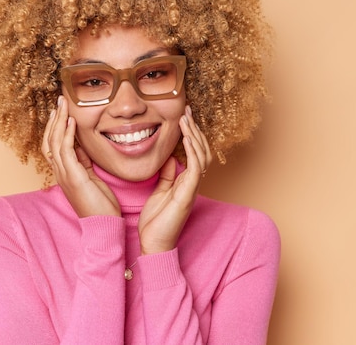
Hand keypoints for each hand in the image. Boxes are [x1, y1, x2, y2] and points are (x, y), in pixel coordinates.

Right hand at [41, 96, 119, 216]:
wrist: (103, 226)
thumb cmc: (100, 205)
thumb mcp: (91, 178)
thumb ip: (83, 163)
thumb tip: (81, 146)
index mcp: (63, 173)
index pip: (52, 145)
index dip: (54, 127)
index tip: (60, 112)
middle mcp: (60, 173)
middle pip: (49, 140)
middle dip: (54, 120)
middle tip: (60, 102)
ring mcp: (64, 175)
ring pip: (55, 142)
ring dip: (58, 122)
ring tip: (63, 105)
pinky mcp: (73, 177)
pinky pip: (66, 151)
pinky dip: (67, 135)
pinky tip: (71, 122)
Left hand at [138, 106, 211, 254]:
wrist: (153, 244)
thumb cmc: (155, 222)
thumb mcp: (159, 192)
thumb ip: (167, 175)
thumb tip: (171, 158)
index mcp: (185, 181)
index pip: (194, 153)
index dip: (191, 135)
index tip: (184, 117)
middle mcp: (192, 183)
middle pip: (202, 151)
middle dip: (195, 130)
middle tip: (187, 112)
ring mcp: (191, 188)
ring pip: (202, 156)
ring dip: (194, 136)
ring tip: (186, 119)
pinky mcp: (187, 194)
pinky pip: (196, 168)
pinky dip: (193, 151)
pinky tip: (186, 137)